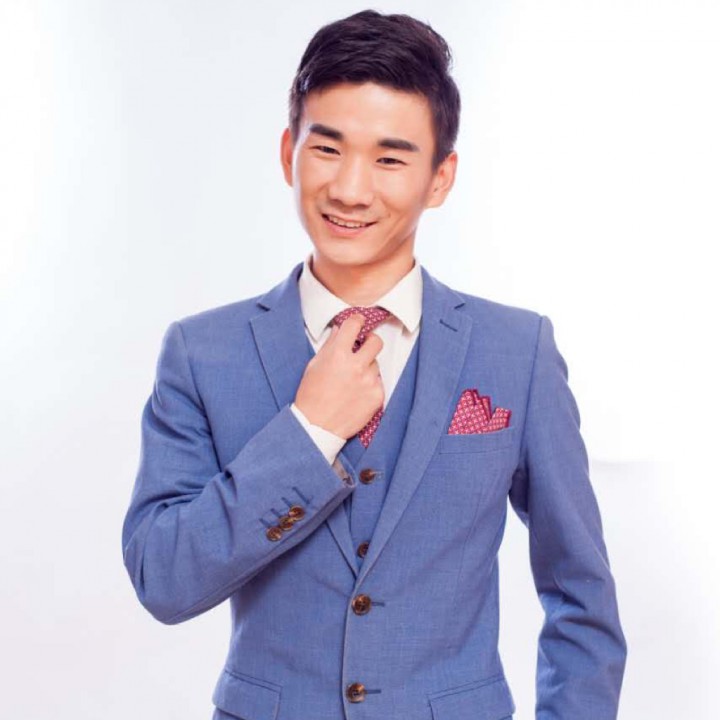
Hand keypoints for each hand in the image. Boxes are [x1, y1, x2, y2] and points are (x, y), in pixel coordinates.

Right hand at [294, 313, 383, 439]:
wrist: (316, 426)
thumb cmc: (311, 396)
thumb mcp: (314, 365)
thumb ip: (330, 345)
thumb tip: (339, 330)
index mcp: (338, 354)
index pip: (354, 325)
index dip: (357, 321)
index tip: (358, 323)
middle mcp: (356, 366)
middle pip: (376, 341)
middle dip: (370, 342)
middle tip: (363, 348)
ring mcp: (369, 381)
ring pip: (375, 364)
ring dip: (367, 368)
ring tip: (352, 381)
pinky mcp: (377, 396)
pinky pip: (378, 382)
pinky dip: (370, 385)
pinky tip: (356, 393)